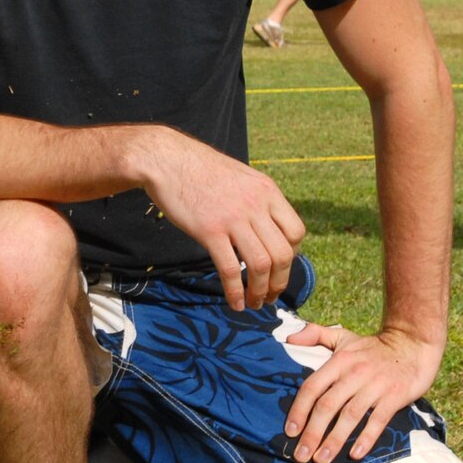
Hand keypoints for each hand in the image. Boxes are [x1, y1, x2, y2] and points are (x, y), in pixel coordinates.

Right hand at [138, 131, 305, 308]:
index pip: (296, 232)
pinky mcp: (209, 230)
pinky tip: (234, 302)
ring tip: (254, 302)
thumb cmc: (200, 169)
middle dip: (279, 281)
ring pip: (260, 265)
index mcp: (267, 191)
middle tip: (270, 295)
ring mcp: (233, 218)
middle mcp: (255, 205)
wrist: (167, 160)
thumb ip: (257, 200)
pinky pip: (230, 269)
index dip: (291, 256)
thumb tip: (266, 227)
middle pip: (282, 254)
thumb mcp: (241, 177)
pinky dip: (235, 291)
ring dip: (260, 291)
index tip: (278, 267)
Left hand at [281, 324, 442, 462]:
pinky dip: (366, 438)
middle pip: (327, 406)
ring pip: (350, 416)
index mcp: (339, 361)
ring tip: (321, 460)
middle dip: (312, 433)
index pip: (312, 387)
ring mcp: (375, 386)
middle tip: (301, 455)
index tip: (290, 431)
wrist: (412, 344)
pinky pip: (378, 420)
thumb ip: (314, 334)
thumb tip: (288, 339)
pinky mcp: (395, 396)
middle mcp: (354, 373)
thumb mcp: (343, 337)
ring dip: (334, 440)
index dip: (299, 411)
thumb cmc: (372, 347)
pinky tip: (354, 455)